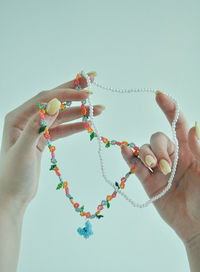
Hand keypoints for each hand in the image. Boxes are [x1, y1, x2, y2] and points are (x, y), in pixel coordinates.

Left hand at [0, 72, 103, 210]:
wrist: (12, 195)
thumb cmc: (12, 175)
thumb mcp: (23, 151)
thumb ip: (36, 127)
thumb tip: (53, 105)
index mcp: (17, 118)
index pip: (45, 98)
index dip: (66, 93)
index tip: (85, 93)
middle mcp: (27, 120)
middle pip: (54, 102)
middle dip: (73, 94)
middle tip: (92, 85)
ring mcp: (36, 130)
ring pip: (61, 116)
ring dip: (79, 112)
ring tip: (98, 109)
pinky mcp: (43, 140)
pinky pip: (61, 130)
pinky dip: (74, 127)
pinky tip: (87, 124)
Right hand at [121, 92, 199, 246]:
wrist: (196, 224)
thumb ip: (199, 149)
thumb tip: (194, 125)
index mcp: (188, 149)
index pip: (177, 123)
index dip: (169, 108)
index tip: (159, 96)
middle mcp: (171, 155)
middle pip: (157, 138)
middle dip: (159, 148)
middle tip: (166, 166)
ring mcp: (157, 168)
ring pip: (144, 149)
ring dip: (146, 155)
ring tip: (155, 168)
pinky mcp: (147, 180)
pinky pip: (134, 164)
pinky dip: (129, 156)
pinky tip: (126, 151)